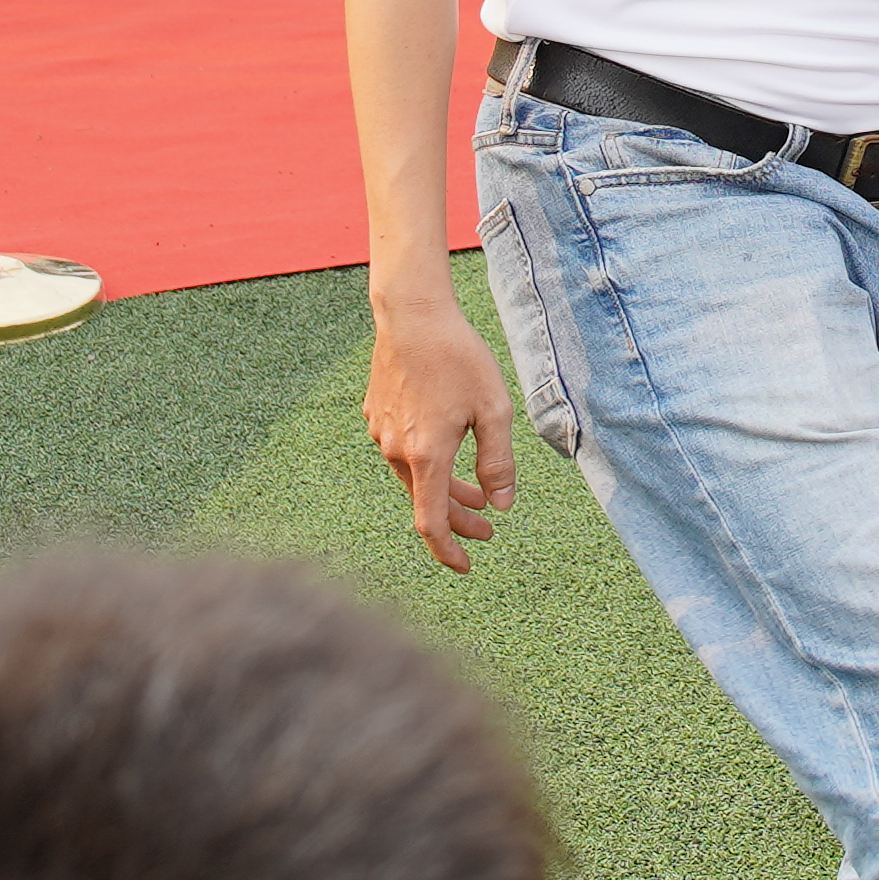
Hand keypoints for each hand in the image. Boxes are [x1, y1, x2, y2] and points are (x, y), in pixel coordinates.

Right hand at [370, 296, 522, 571]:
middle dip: (458, 520)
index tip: (466, 566)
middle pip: (425, 502)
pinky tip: (447, 449)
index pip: (431, 523)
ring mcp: (381, 432)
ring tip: (476, 494)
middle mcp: (396, 449)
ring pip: (414, 477)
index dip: (448, 551)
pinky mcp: (375, 414)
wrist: (411, 313)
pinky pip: (402, 452)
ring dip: (445, 490)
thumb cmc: (458, 357)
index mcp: (426, 454)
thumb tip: (503, 506)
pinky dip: (427, 464)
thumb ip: (498, 463)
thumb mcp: (494, 409)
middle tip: (488, 527)